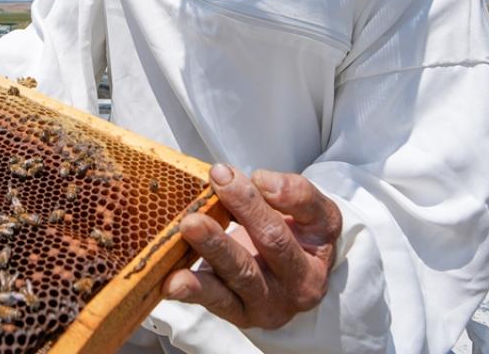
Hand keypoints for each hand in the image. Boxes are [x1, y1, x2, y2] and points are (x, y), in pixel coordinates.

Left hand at [164, 164, 341, 328]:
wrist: (295, 278)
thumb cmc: (298, 236)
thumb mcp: (312, 212)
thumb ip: (294, 192)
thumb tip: (260, 181)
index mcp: (317, 255)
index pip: (303, 216)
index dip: (275, 194)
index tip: (246, 174)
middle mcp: (298, 286)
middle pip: (271, 243)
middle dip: (243, 211)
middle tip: (214, 187)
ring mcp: (267, 303)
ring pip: (240, 275)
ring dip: (212, 249)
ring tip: (189, 228)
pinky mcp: (239, 314)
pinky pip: (215, 301)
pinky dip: (191, 290)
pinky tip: (171, 281)